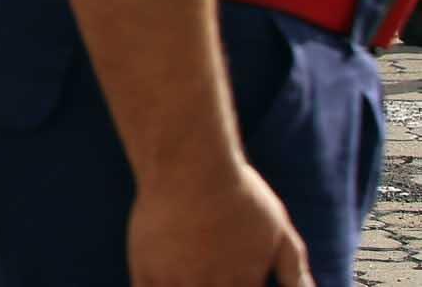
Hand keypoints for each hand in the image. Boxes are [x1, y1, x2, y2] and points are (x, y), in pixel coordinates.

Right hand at [125, 159, 309, 286]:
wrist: (189, 164)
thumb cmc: (238, 193)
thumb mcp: (279, 230)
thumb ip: (294, 270)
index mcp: (244, 283)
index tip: (235, 282)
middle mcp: (210, 286)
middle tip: (211, 276)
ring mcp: (175, 280)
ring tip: (190, 279)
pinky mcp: (145, 268)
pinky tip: (163, 281)